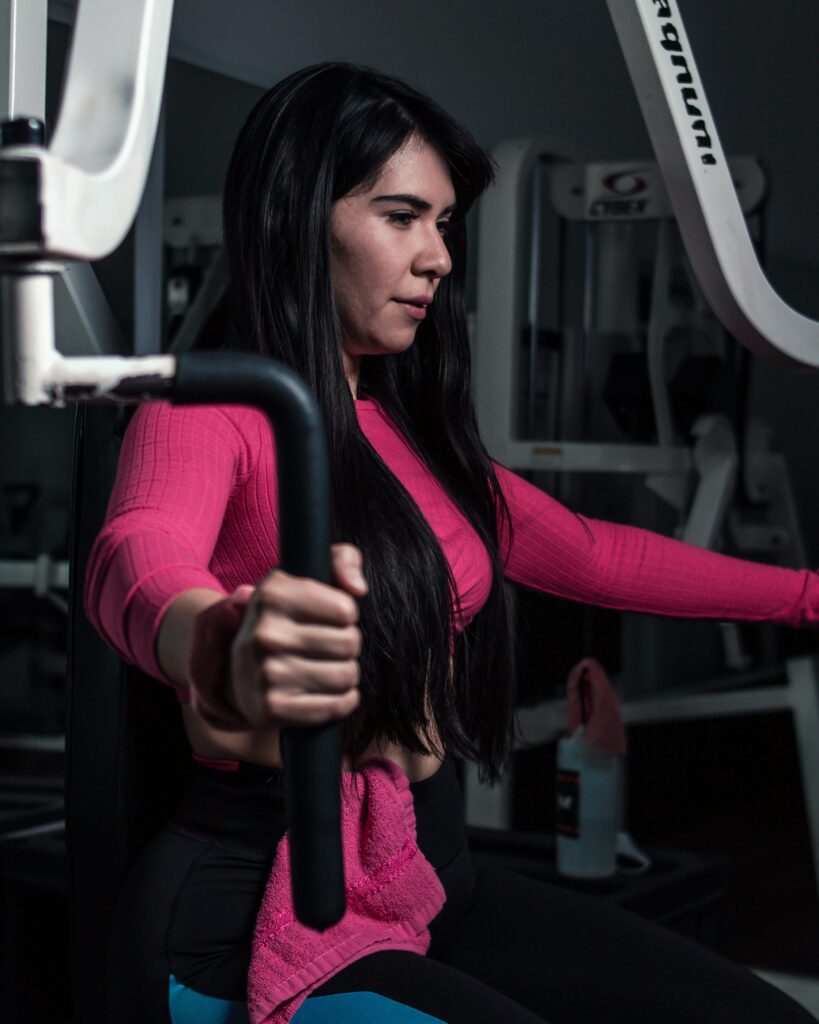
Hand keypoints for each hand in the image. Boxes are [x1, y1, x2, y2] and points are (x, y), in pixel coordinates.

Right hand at [228, 544, 366, 726]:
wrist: (241, 669)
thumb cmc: (289, 617)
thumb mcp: (309, 574)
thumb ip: (343, 560)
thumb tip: (358, 588)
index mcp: (273, 594)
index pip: (346, 609)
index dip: (345, 614)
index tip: (327, 617)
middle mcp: (264, 633)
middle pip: (350, 643)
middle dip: (347, 645)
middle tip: (326, 645)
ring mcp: (266, 673)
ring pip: (347, 675)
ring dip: (345, 673)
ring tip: (324, 667)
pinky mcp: (272, 708)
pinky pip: (336, 705)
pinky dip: (341, 701)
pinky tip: (324, 691)